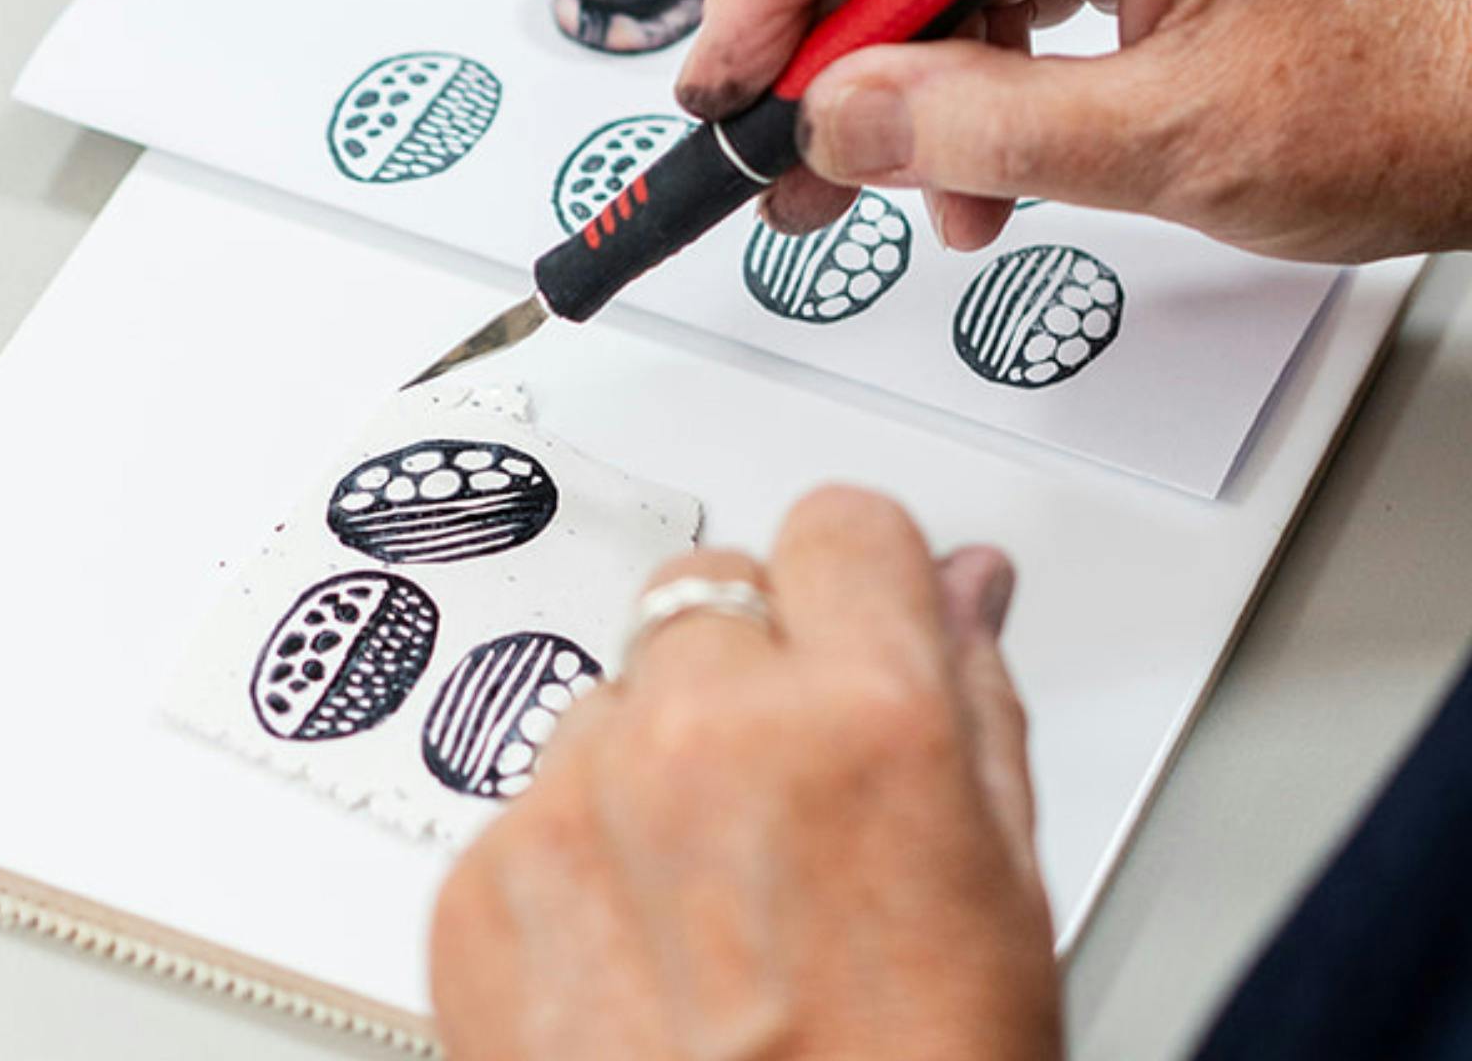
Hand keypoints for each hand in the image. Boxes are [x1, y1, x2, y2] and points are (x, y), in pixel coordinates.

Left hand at [429, 486, 1058, 1060]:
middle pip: (706, 592)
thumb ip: (976, 702)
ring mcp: (570, 807)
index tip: (856, 625)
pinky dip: (572, 857)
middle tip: (785, 798)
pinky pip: (526, 800)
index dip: (859, 584)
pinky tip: (636, 959)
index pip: (838, 526)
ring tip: (709, 908)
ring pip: (611, 697)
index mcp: (861, 724)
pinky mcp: (478, 883)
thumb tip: (964, 587)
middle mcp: (702, 739)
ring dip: (652, 761)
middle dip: (750, 669)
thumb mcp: (1006, 895)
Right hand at [676, 0, 1471, 262]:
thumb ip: (984, 131)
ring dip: (873, 75)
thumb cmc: (1412, 90)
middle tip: (768, 133)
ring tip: (848, 180)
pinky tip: (950, 170)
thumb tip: (835, 116)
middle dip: (809, 31)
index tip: (733, 78)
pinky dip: (944, 82)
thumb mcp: (1176, 139)